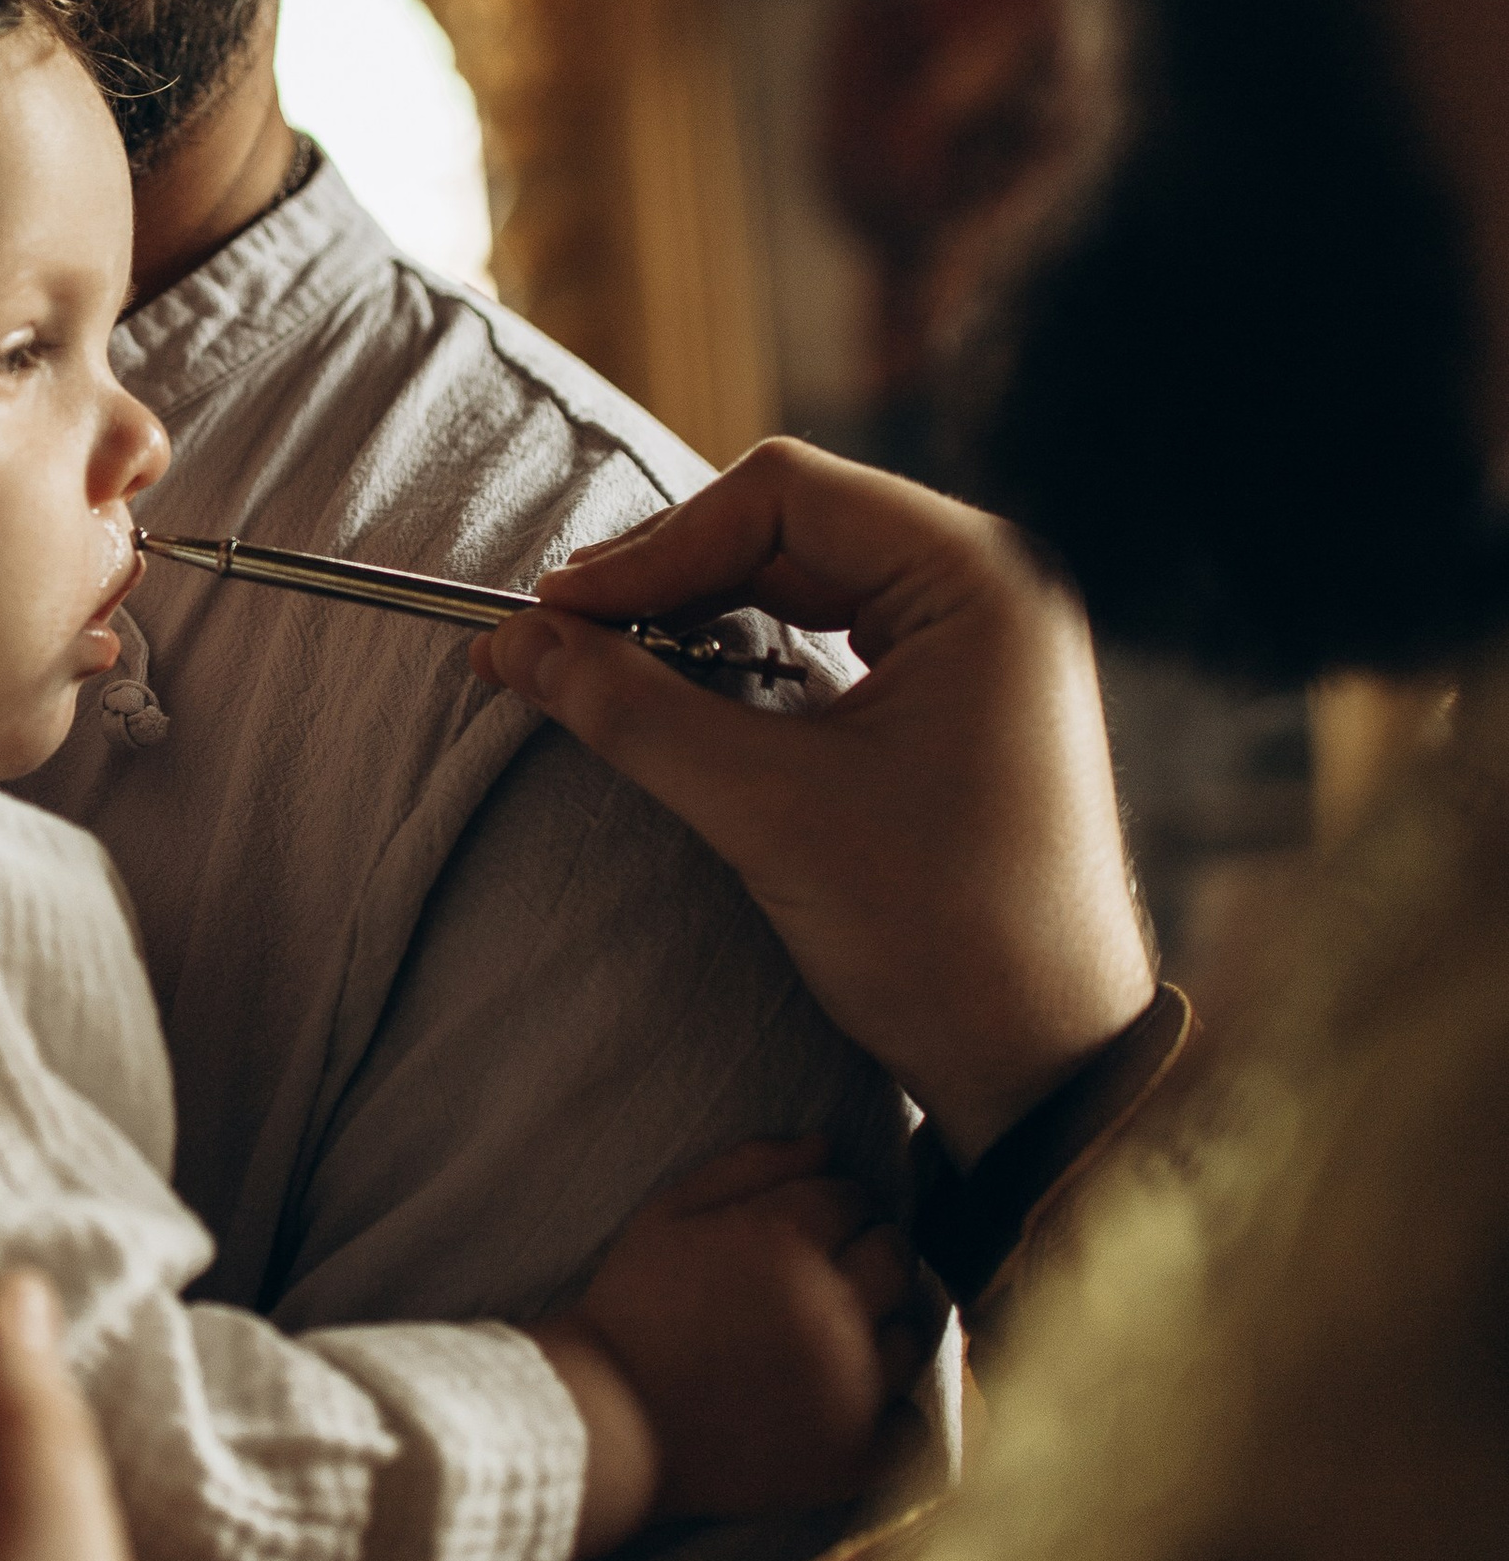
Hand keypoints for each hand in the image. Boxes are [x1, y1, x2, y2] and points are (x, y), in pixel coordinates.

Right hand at [477, 440, 1154, 1162]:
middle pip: (789, 526)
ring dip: (696, 617)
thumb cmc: (943, 938)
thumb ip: (634, 712)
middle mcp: (990, 586)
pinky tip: (675, 699)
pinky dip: (742, 661)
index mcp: (978, 579)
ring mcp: (977, 641)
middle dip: (666, 577)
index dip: (655, 546)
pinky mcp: (954, 697)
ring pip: (801, 581)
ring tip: (599, 667)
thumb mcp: (768, 813)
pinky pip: (828, 639)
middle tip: (555, 638)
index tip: (555, 614)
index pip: (784, 495)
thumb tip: (513, 643)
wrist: (1047, 1066)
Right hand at [542, 1135, 930, 1521]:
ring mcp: (850, 1388)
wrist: (606, 1423)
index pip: (854, 1195)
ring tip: (827, 1341)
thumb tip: (828, 1143)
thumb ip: (749, 1166)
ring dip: (880, 1327)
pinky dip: (891, 1413)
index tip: (795, 1233)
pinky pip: (913, 1425)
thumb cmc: (631, 1308)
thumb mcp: (668, 1214)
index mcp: (788, 1239)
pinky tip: (847, 1403)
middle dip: (865, 1254)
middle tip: (818, 1281)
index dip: (825, 1207)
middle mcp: (833, 1309)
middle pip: (895, 1254)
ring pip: (911, 1333)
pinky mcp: (852, 1457)